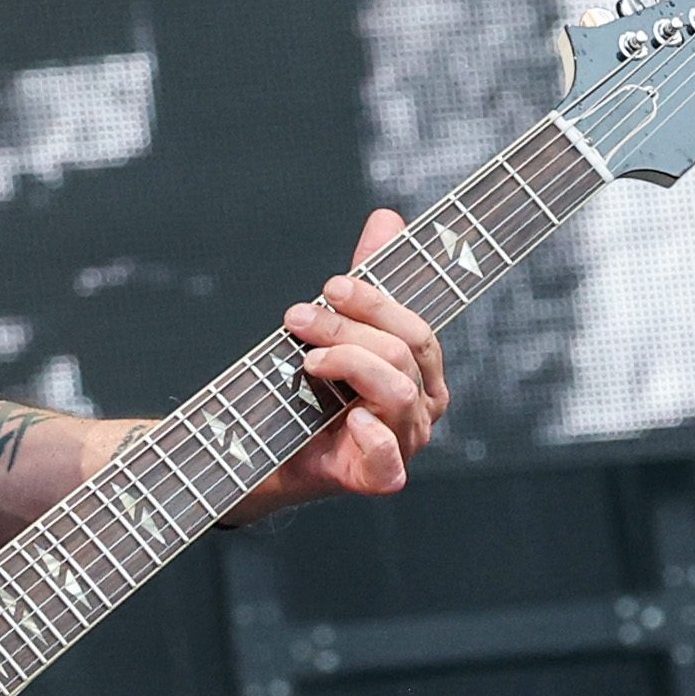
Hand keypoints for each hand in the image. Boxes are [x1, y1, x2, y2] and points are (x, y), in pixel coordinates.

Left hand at [237, 208, 447, 517]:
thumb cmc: (314, 391)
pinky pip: (392, 464)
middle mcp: (422, 406)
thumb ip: (366, 280)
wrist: (271, 453)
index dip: (376, 301)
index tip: (331, 284)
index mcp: (422, 369)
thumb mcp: (337, 329)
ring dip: (347, 364)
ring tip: (305, 361)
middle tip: (298, 317)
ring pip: (395, 390)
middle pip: (403, 352)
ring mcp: (405, 443)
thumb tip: (386, 217)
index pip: (416, 326)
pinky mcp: (380, 478)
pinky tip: (352, 421)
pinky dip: (375, 439)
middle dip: (348, 328)